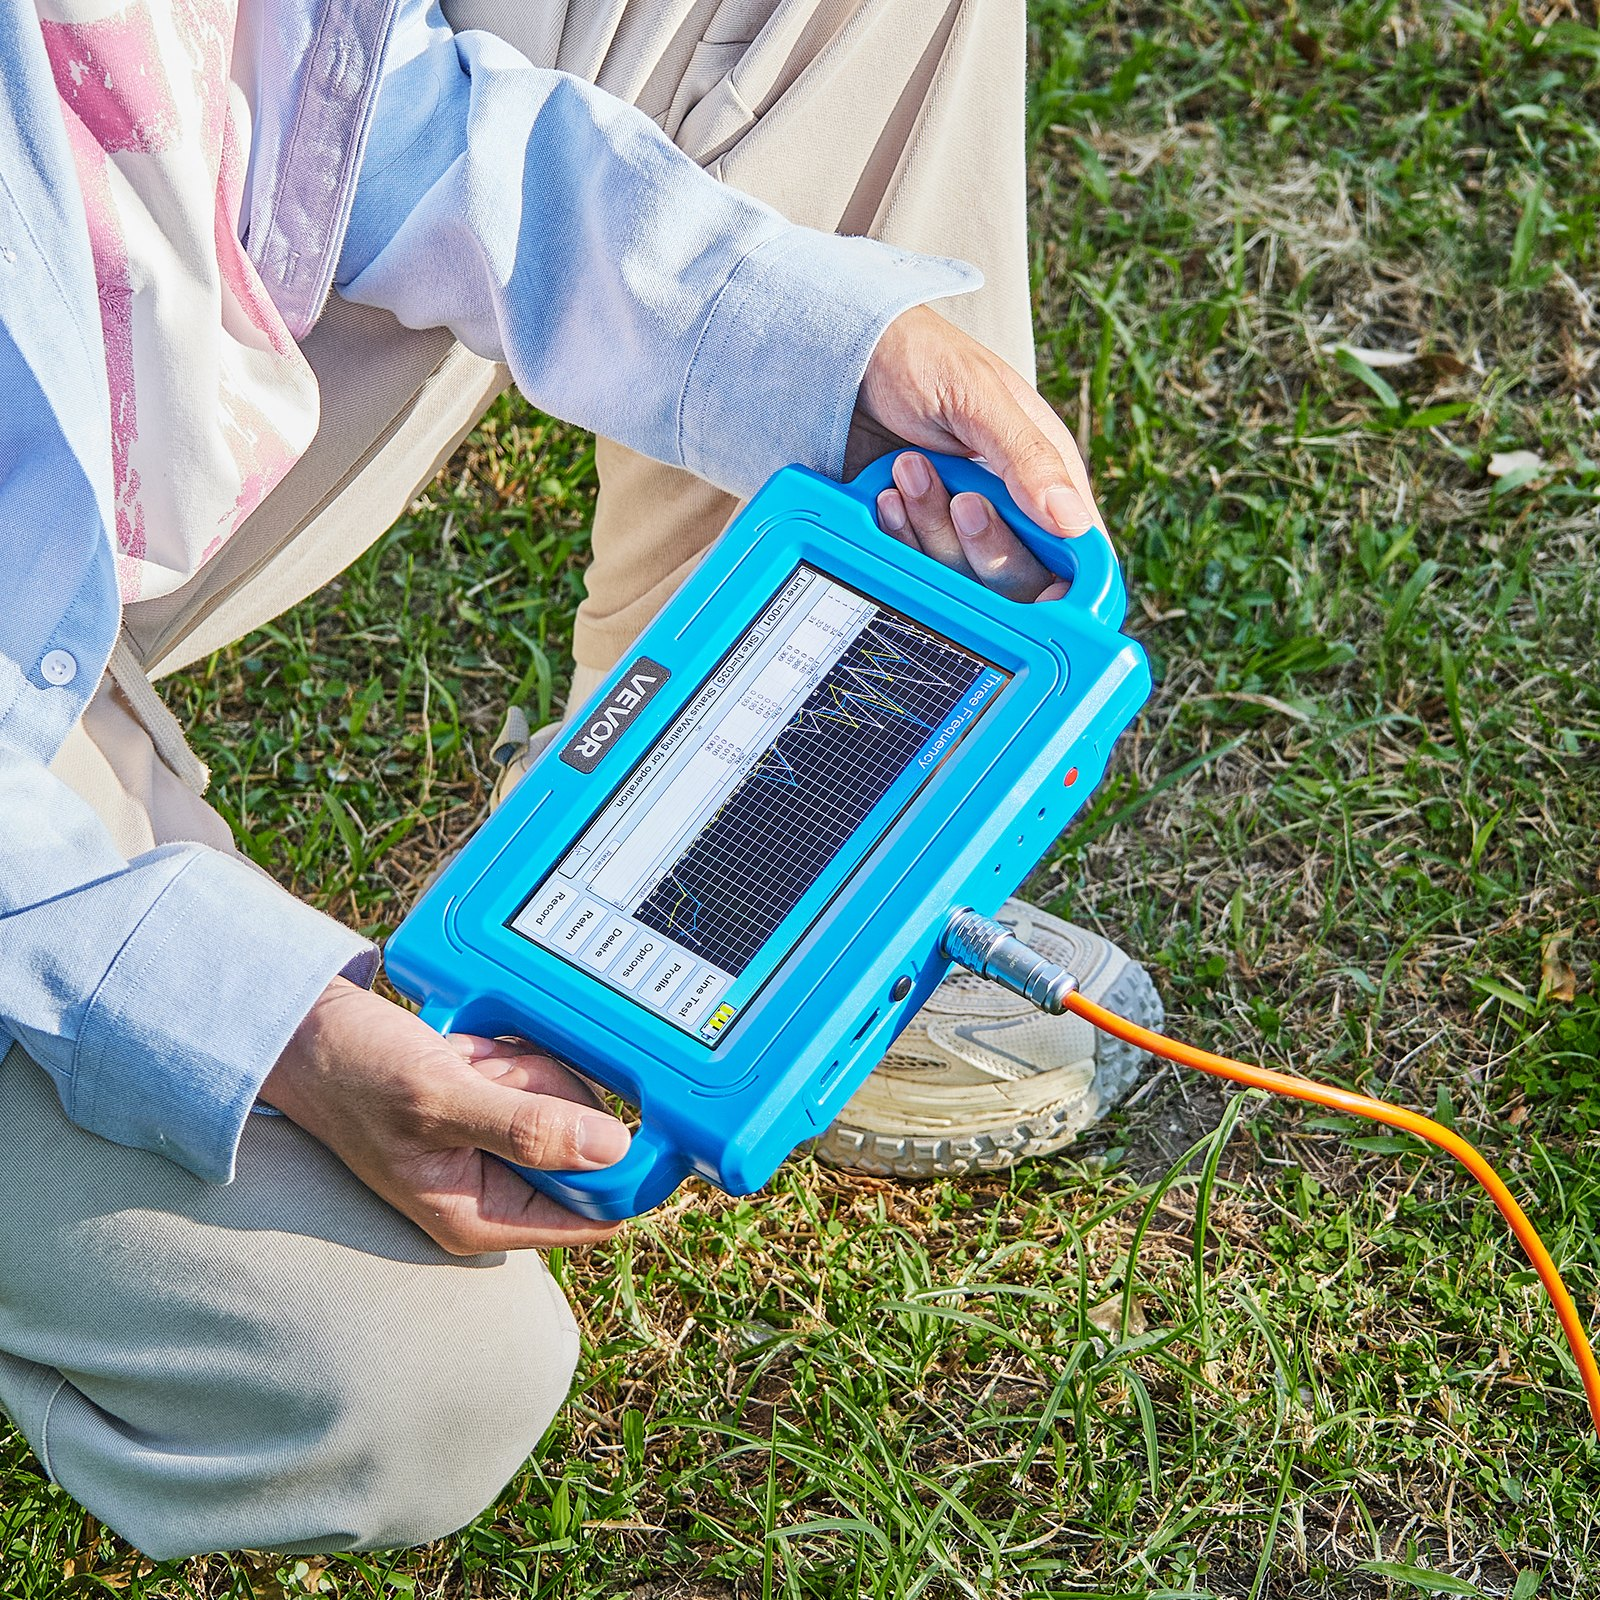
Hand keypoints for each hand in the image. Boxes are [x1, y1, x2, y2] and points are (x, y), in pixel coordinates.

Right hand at [262, 978, 630, 1253]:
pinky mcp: (494, 1106)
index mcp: (480, 1216)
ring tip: (469, 1061)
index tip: (629, 1115)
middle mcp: (493, 1189)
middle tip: (493, 1075)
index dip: (623, 1168)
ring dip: (525, 1069)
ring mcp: (495, 1145)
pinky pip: (538, 1075)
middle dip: (548, 1095)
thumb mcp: (439, 1099)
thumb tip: (613, 1150)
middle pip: (585, 1147)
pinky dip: (512, 1054)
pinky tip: (469, 1051)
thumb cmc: (353, 1073)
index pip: (592, 1215)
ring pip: (564, 1103)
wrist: (308, 1030)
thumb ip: (526, 1128)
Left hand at [847, 304, 1103, 600]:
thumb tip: (1074, 521)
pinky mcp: (914, 534)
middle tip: (960, 498)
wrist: (843, 359)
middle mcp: (1009, 510)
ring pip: (959, 576)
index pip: (1079, 554)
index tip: (1051, 602)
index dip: (1070, 587)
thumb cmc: (920, 358)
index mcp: (1046, 477)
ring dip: (930, 526)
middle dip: (984, 544)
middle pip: (1017, 581)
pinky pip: (911, 564)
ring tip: (907, 468)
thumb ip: (1027, 457)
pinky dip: (896, 534)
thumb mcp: (978, 398)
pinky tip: (885, 495)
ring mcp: (957, 528)